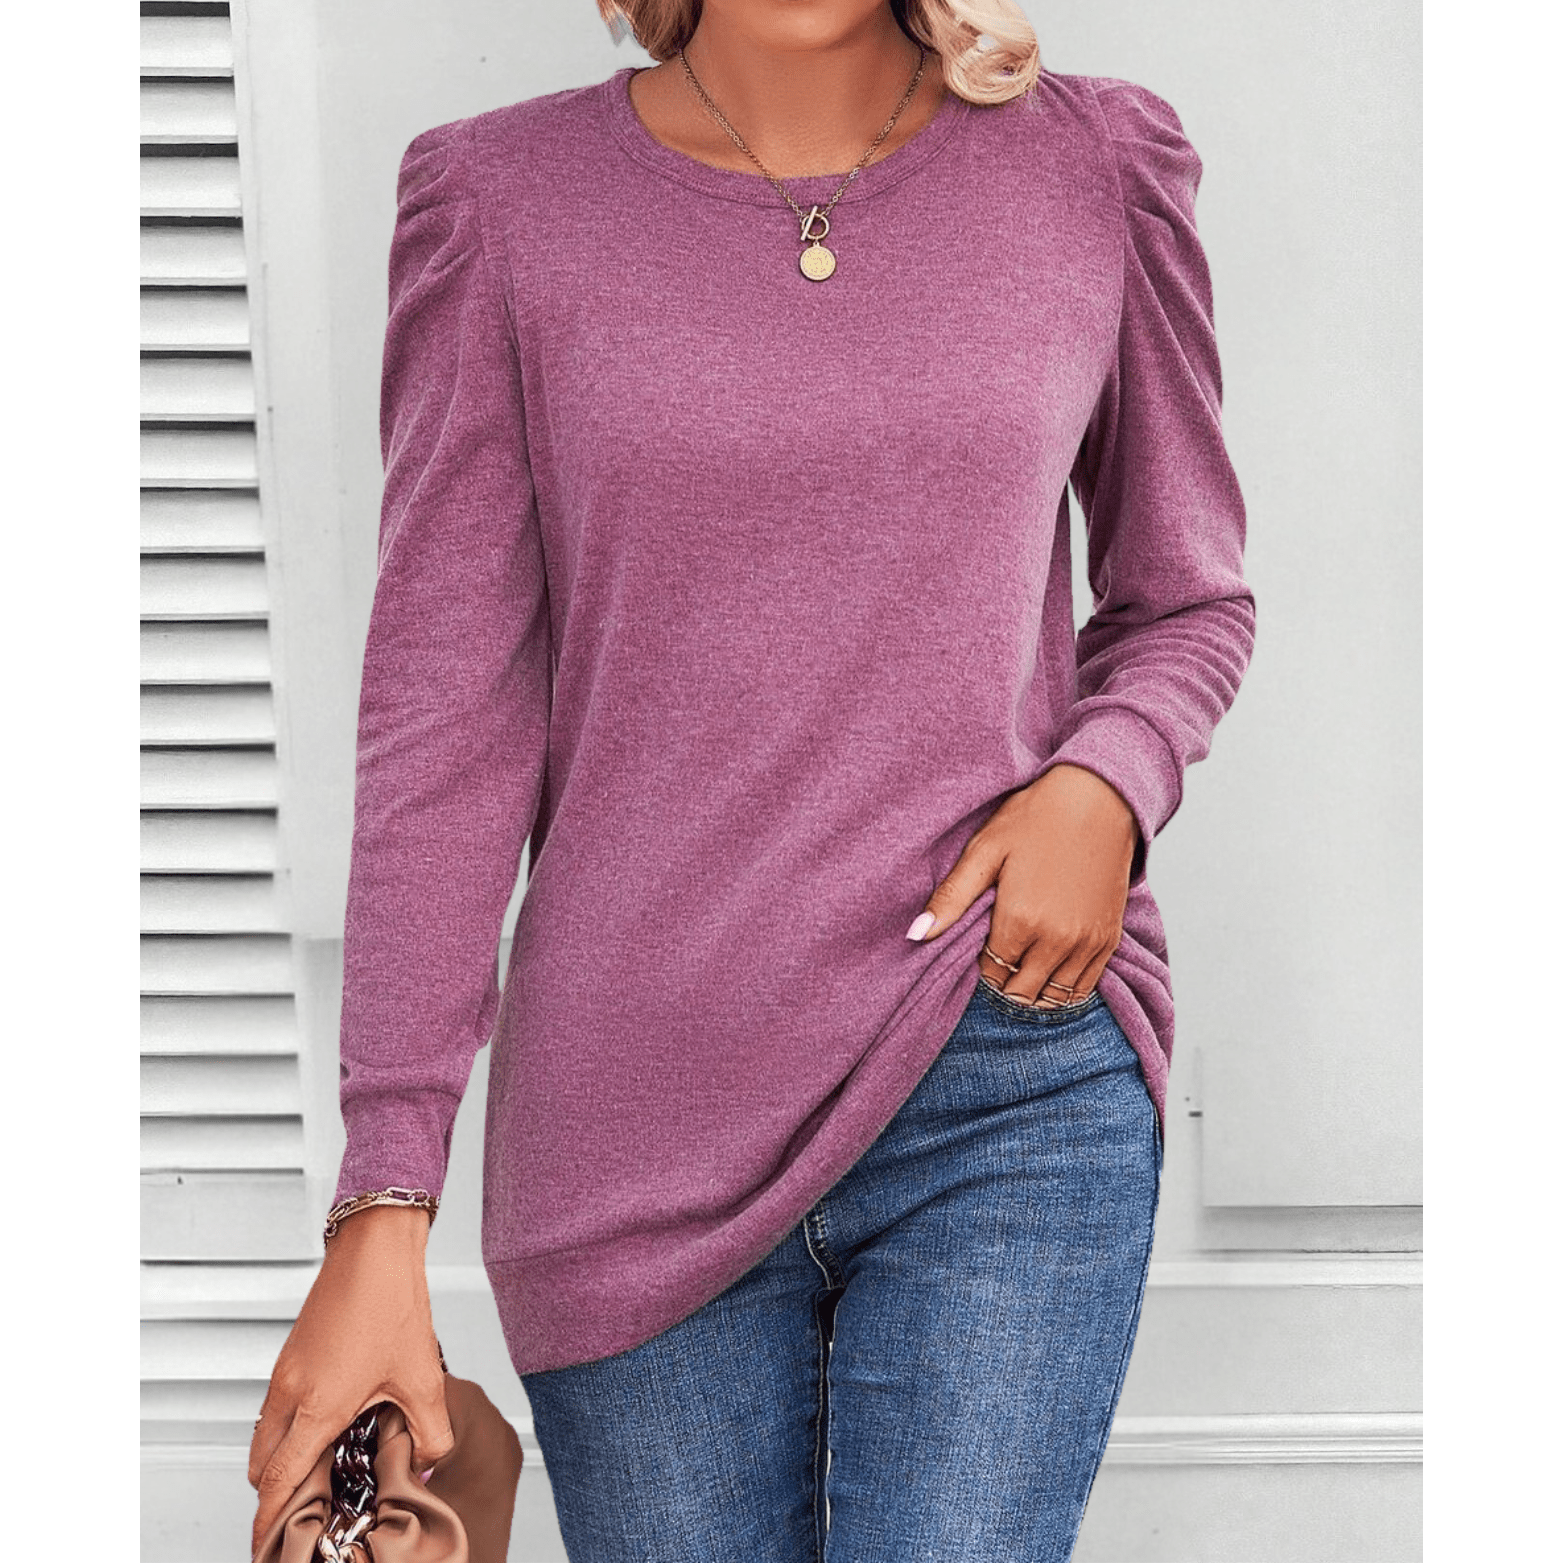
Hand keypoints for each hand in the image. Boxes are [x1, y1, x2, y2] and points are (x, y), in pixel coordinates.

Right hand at [247, 1205, 452, 1556]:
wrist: (375, 1249)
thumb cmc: (392, 1304)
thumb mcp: (423, 1380)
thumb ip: (430, 1433)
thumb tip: (429, 1463)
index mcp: (316, 1408)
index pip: (277, 1481)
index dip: (271, 1518)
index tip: (273, 1540)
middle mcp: (290, 1392)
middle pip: (262, 1463)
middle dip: (277, 1491)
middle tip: (309, 1505)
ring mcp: (287, 1371)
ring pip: (267, 1433)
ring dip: (284, 1456)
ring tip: (324, 1468)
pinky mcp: (293, 1354)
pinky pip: (278, 1405)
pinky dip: (291, 1426)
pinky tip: (332, 1423)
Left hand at [907, 764, 1137, 1005]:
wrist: (1098, 798)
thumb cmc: (1036, 818)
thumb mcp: (985, 850)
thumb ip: (951, 898)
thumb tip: (914, 934)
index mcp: (1020, 921)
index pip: (991, 973)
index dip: (981, 966)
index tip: (979, 947)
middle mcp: (1056, 941)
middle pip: (1021, 992)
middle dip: (1005, 983)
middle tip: (997, 960)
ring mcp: (1087, 942)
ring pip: (1054, 998)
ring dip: (1034, 991)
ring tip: (1022, 969)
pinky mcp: (1108, 938)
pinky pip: (1085, 987)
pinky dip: (1065, 989)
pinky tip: (1051, 970)